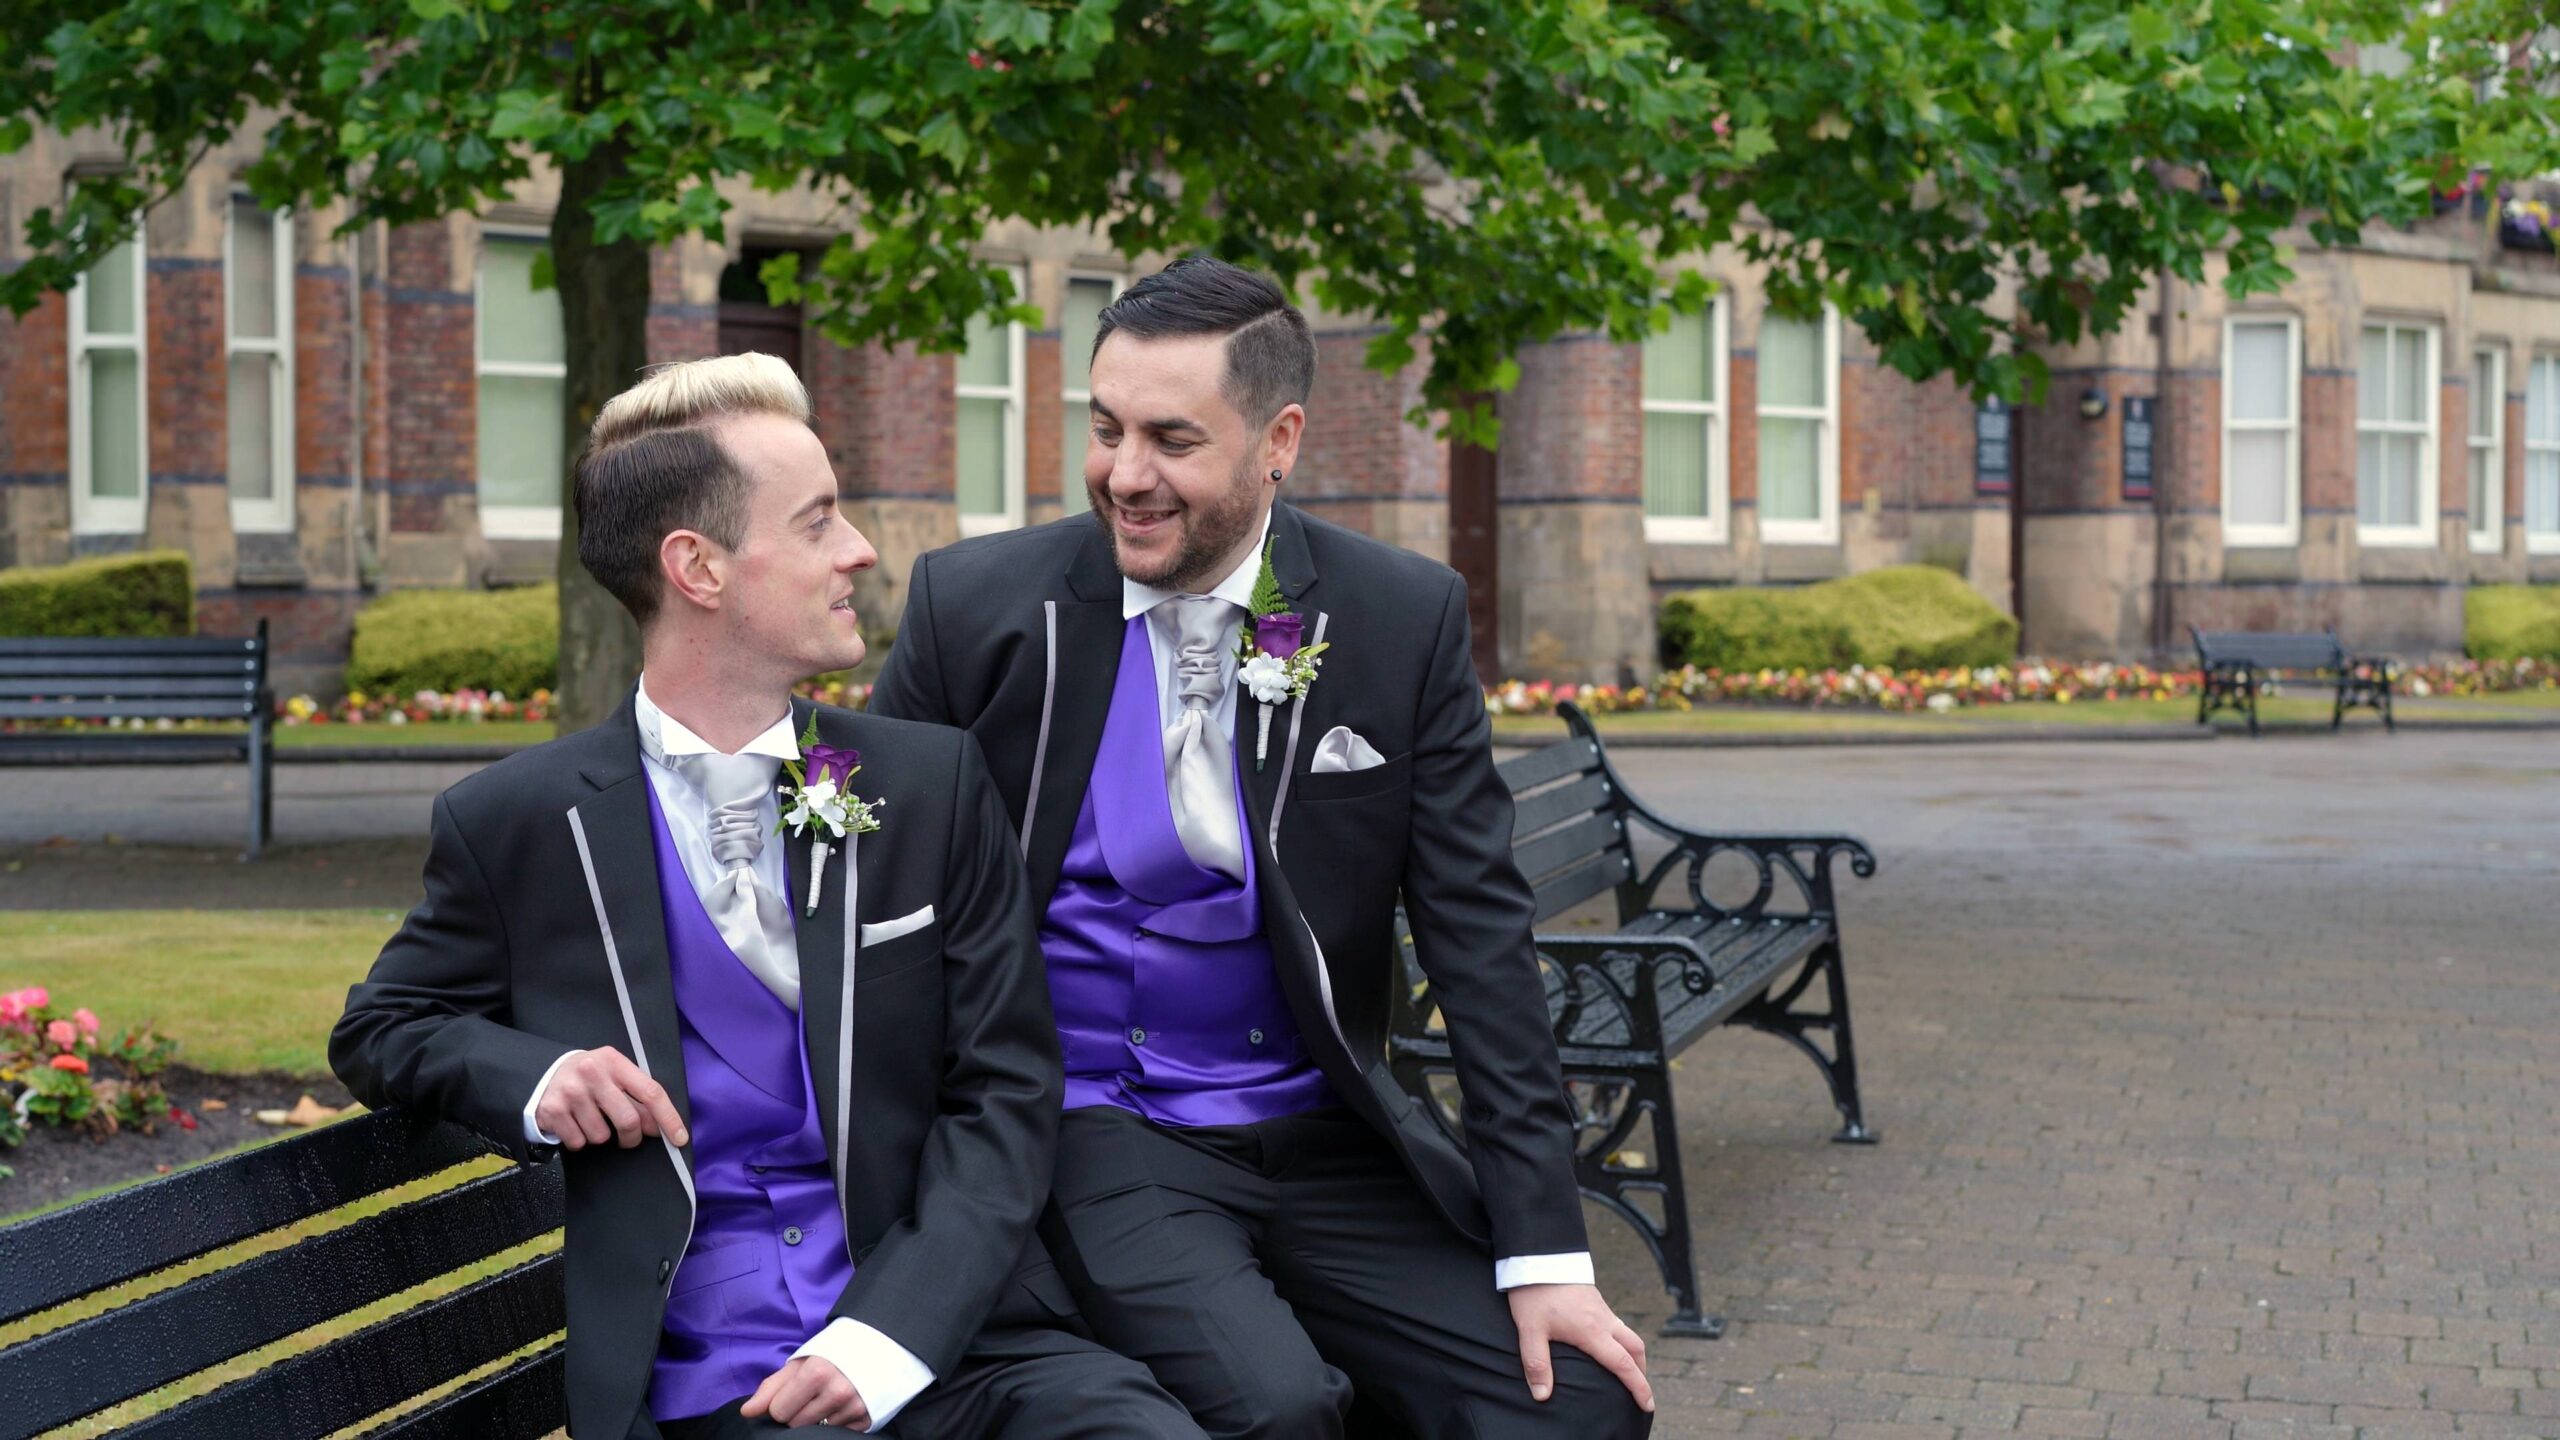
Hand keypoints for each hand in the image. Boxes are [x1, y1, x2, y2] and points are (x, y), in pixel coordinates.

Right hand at [532, 1047, 688, 1150]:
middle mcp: (592, 1073)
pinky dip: (580, 1140)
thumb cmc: (589, 1076)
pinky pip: (578, 1142)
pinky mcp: (552, 1110)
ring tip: (591, 1119)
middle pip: (628, 1120)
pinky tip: (575, 1123)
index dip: (668, 1118)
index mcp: (614, 1061)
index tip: (679, 1138)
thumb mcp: (613, 1075)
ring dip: (601, 1136)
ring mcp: (571, 1091)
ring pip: (601, 1136)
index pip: (650, 1092)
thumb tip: (658, 1127)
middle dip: (632, 1137)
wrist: (543, 1073)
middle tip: (629, 1138)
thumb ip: (636, 1095)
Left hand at [744, 1354, 870, 1429]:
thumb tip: (746, 1413)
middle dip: (799, 1412)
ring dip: (818, 1419)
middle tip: (813, 1394)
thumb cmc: (833, 1353)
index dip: (782, 1404)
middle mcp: (837, 1391)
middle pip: (796, 1425)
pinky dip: (836, 1423)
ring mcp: (854, 1407)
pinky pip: (837, 1433)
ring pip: (816, 1432)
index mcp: (816, 1373)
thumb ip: (772, 1387)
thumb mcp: (800, 1362)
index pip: (779, 1412)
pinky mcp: (867, 1419)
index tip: (794, 1392)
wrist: (879, 1345)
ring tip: (829, 1398)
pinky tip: (842, 1406)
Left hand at [1508, 1282, 1652, 1412]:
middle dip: (1642, 1372)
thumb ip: (1537, 1364)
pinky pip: (1618, 1325)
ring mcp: (1602, 1309)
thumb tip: (1542, 1395)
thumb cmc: (1534, 1293)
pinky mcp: (1595, 1301)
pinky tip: (1609, 1346)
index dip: (1638, 1387)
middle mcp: (1603, 1321)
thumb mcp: (1529, 1330)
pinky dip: (1623, 1341)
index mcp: (1592, 1332)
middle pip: (1635, 1349)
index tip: (1648, 1405)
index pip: (1623, 1365)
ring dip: (1635, 1355)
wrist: (1537, 1255)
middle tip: (1641, 1392)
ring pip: (1629, 1335)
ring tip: (1629, 1372)